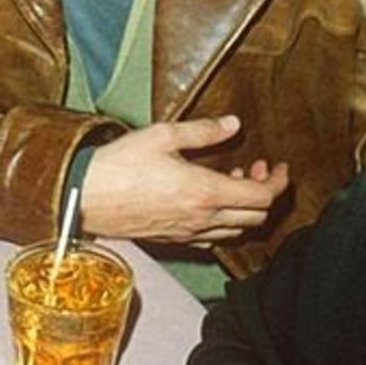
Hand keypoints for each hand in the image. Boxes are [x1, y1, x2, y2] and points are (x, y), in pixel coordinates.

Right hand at [79, 115, 289, 245]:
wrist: (87, 196)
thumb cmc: (121, 164)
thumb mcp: (163, 135)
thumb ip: (203, 131)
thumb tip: (233, 124)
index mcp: (205, 193)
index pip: (261, 197)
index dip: (278, 182)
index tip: (279, 166)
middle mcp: (202, 219)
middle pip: (255, 218)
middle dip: (264, 193)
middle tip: (255, 168)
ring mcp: (188, 234)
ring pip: (236, 231)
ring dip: (244, 208)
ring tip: (232, 179)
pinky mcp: (174, 240)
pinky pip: (213, 239)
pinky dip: (224, 222)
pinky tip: (210, 201)